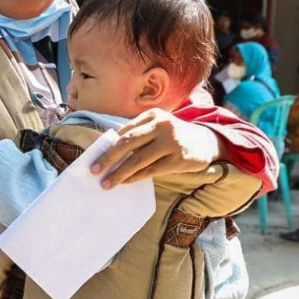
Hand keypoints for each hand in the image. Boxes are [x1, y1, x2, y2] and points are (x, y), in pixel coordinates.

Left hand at [91, 109, 223, 188]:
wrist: (206, 142)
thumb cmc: (172, 136)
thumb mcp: (157, 127)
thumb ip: (137, 134)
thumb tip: (108, 150)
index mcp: (153, 115)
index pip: (124, 131)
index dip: (107, 146)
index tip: (93, 157)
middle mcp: (162, 126)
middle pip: (128, 142)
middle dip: (108, 158)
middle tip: (94, 170)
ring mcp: (171, 142)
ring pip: (138, 160)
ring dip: (119, 173)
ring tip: (106, 183)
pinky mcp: (178, 159)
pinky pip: (151, 170)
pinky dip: (135, 177)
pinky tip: (125, 182)